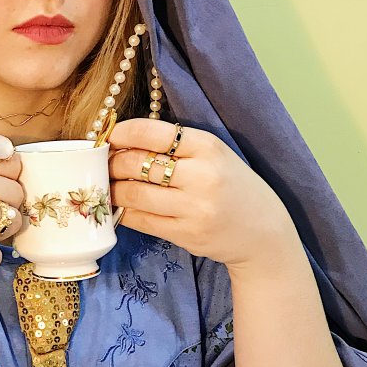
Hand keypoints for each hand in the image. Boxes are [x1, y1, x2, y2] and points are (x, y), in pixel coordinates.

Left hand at [107, 118, 295, 270]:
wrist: (263, 232)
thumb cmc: (233, 187)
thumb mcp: (214, 155)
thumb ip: (176, 146)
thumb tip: (123, 143)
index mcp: (208, 146)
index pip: (151, 132)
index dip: (122, 133)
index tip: (111, 138)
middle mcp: (201, 175)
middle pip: (136, 163)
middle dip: (112, 163)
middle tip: (103, 165)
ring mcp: (194, 207)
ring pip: (133, 193)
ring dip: (112, 189)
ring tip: (106, 186)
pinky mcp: (186, 234)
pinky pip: (141, 220)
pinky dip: (124, 212)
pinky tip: (120, 206)